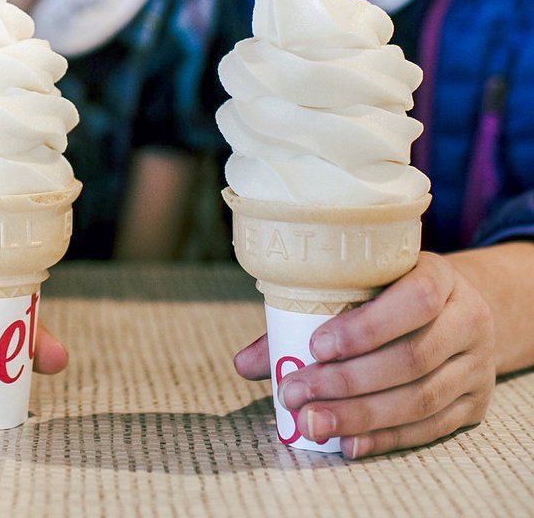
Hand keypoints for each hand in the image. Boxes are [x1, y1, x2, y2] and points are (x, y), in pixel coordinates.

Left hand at [234, 252, 494, 456]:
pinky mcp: (475, 404)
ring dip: (360, 416)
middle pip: (413, 358)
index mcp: (438, 277)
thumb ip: (301, 316)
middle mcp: (467, 319)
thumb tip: (243, 364)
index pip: (414, 300)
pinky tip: (348, 443)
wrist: (458, 309)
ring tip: (311, 422)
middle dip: (347, 382)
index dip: (366, 327)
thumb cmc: (388, 295)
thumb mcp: (358, 286)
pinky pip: (430, 428)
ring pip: (421, 398)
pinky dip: (384, 437)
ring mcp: (476, 365)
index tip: (315, 345)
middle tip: (295, 394)